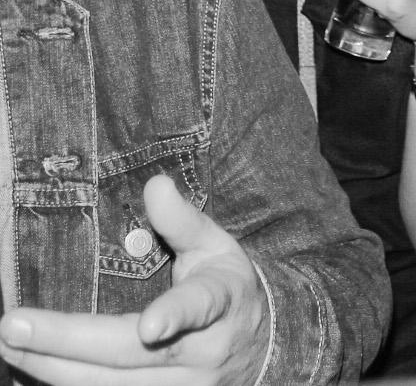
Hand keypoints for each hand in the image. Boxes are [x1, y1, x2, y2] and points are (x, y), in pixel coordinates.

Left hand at [0, 175, 268, 385]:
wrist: (257, 350)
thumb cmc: (226, 289)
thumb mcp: (216, 248)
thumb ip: (183, 221)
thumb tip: (155, 184)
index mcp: (222, 302)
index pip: (199, 307)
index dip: (175, 317)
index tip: (150, 326)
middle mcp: (204, 353)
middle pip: (131, 355)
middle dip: (68, 343)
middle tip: (13, 327)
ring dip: (53, 369)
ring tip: (10, 347)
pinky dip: (67, 385)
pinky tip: (34, 367)